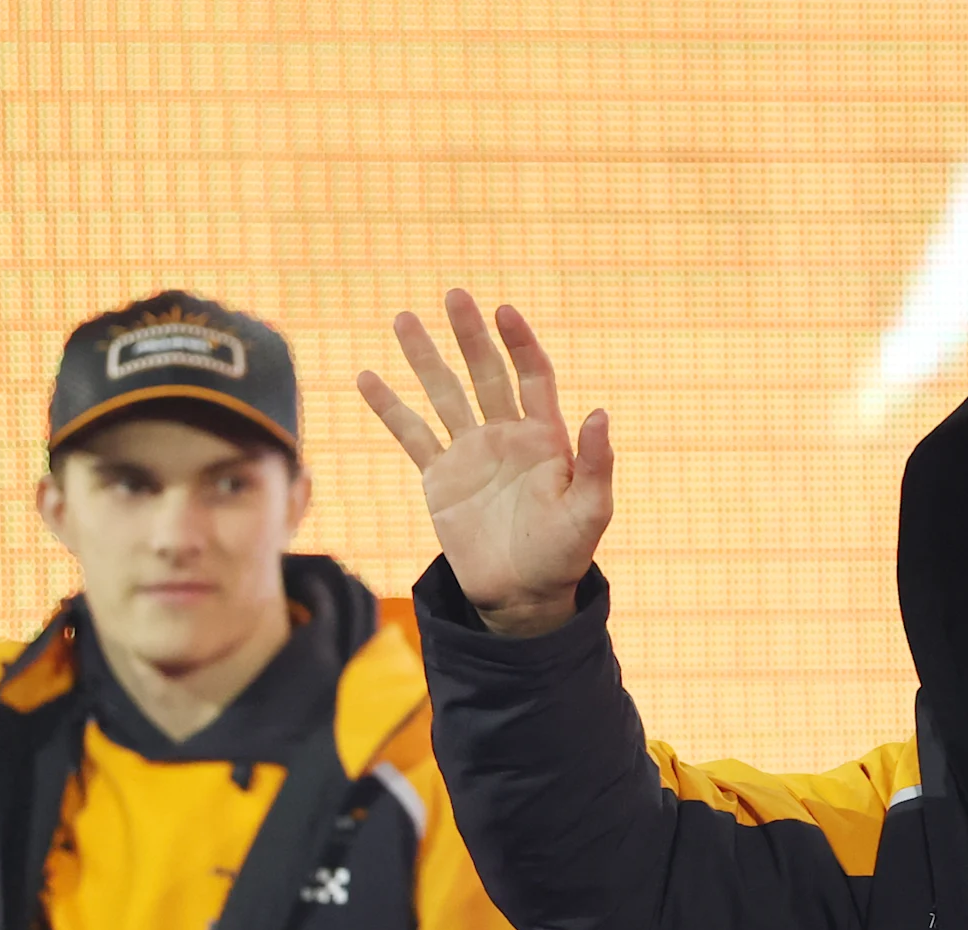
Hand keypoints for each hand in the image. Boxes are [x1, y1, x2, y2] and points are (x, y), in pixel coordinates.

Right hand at [356, 291, 612, 636]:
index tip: (504, 312)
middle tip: (454, 295)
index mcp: (545, 437)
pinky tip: (367, 379)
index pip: (532, 375)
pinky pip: (411, 435)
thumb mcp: (590, 511)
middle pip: (486, 372)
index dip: (519, 342)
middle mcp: (506, 435)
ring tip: (403, 319)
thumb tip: (600, 411)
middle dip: (470, 335)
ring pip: (444, 394)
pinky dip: (389, 408)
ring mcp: (470, 453)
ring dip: (424, 357)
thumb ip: (596, 463)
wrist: (522, 596)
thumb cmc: (565, 554)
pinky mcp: (440, 478)